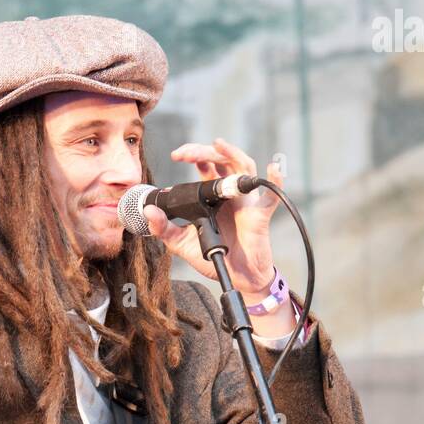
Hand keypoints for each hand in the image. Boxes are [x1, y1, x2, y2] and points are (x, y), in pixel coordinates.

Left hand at [142, 138, 283, 297]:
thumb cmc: (215, 258)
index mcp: (212, 196)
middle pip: (222, 160)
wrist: (236, 278)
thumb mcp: (183, 244)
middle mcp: (230, 194)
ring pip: (244, 167)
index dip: (193, 154)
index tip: (176, 155)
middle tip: (187, 153)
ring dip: (232, 154)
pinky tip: (273, 167)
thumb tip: (148, 212)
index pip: (205, 165)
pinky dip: (275, 180)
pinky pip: (270, 197)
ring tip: (219, 145)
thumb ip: (165, 229)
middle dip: (205, 151)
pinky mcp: (259, 216)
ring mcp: (245, 202)